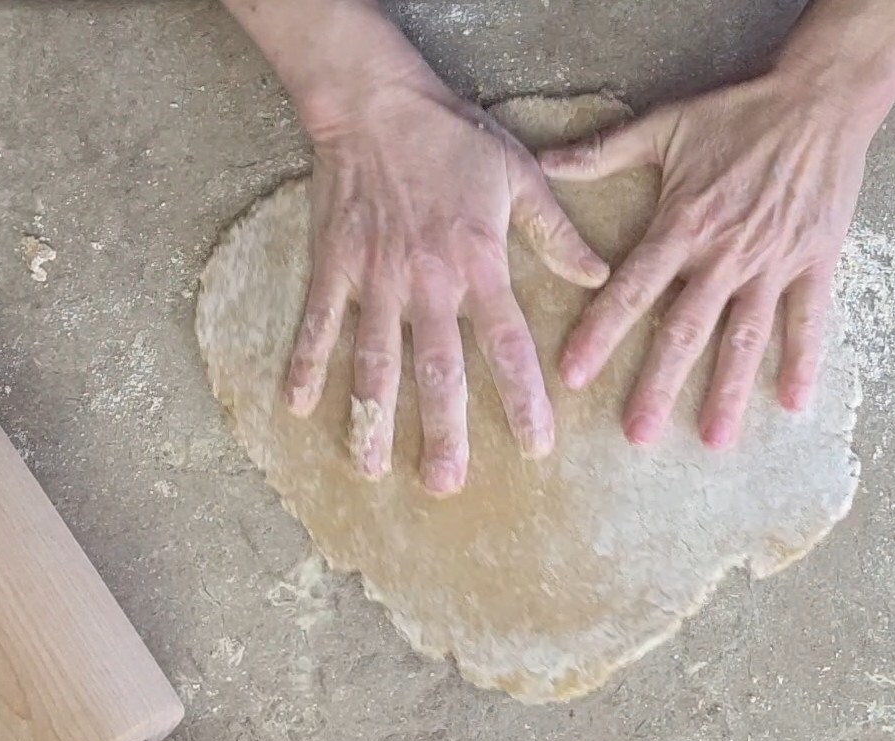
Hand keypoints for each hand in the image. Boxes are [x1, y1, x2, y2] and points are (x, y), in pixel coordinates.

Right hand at [286, 84, 608, 495]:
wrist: (378, 102)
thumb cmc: (453, 139)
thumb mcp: (522, 178)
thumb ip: (558, 234)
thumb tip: (598, 276)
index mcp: (479, 265)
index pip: (508, 347)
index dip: (523, 400)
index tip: (535, 446)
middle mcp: (428, 283)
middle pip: (437, 372)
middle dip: (442, 432)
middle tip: (445, 484)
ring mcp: (375, 279)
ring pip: (374, 360)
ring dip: (371, 416)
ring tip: (368, 466)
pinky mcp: (334, 265)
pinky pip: (318, 322)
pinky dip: (307, 362)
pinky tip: (296, 405)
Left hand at [540, 71, 872, 448]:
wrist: (819, 99)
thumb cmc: (737, 114)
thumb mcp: (665, 125)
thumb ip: (604, 152)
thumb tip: (543, 162)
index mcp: (683, 224)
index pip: (633, 289)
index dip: (601, 332)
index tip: (574, 375)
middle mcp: (725, 254)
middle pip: (686, 330)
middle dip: (659, 385)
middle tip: (638, 434)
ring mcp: (773, 262)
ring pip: (745, 337)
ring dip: (729, 391)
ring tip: (714, 439)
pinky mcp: (814, 262)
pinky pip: (809, 319)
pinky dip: (804, 361)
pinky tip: (795, 405)